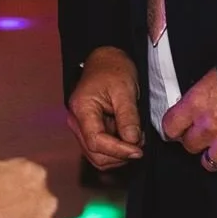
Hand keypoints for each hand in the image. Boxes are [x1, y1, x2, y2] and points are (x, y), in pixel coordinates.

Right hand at [65, 47, 143, 169]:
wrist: (106, 60)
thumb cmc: (113, 69)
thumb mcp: (125, 90)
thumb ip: (128, 117)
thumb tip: (133, 141)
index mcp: (82, 108)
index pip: (96, 141)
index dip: (118, 150)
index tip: (138, 150)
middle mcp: (76, 122)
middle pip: (95, 154)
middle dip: (120, 155)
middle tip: (140, 145)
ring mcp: (81, 128)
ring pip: (98, 157)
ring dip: (119, 155)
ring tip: (135, 139)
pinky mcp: (89, 131)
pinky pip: (101, 150)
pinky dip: (116, 150)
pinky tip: (127, 138)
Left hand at [160, 68, 216, 176]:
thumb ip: (205, 90)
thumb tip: (199, 97)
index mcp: (197, 102)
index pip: (170, 125)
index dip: (174, 127)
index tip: (177, 127)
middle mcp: (208, 125)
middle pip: (189, 145)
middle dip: (195, 140)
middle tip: (203, 134)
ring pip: (208, 162)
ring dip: (213, 155)